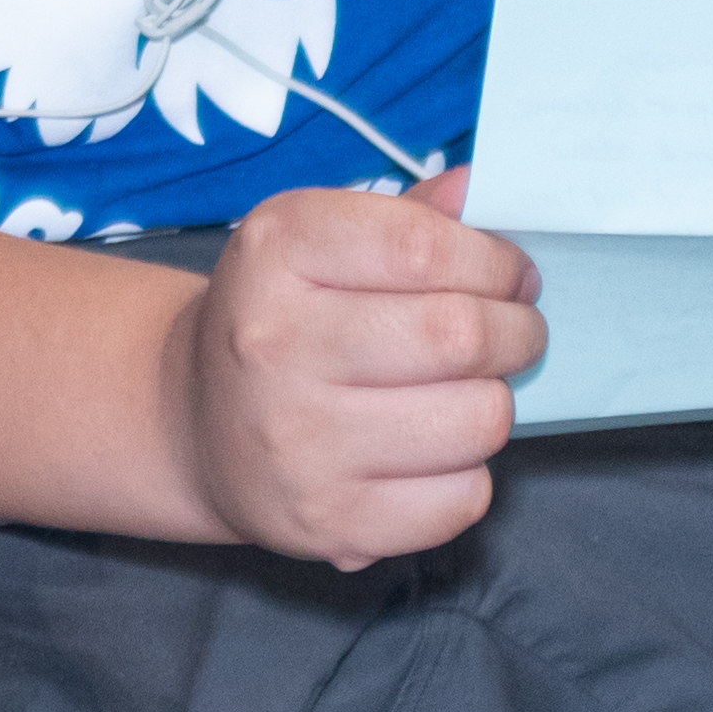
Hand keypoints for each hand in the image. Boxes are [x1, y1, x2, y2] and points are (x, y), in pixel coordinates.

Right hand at [173, 171, 542, 567]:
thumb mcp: (319, 241)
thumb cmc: (282, 319)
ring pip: (476, 420)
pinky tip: (434, 451)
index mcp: (276, 252)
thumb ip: (408, 216)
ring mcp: (299, 444)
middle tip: (517, 331)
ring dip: (495, 402)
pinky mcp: (327, 523)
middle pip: (460, 335)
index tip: (512, 275)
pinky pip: (461, 501)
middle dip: (518, 331)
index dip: (494, 261)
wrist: (195, 426)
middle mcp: (275, 345)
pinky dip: (471, 474)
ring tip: (470, 391)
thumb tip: (482, 188)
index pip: (423, 247)